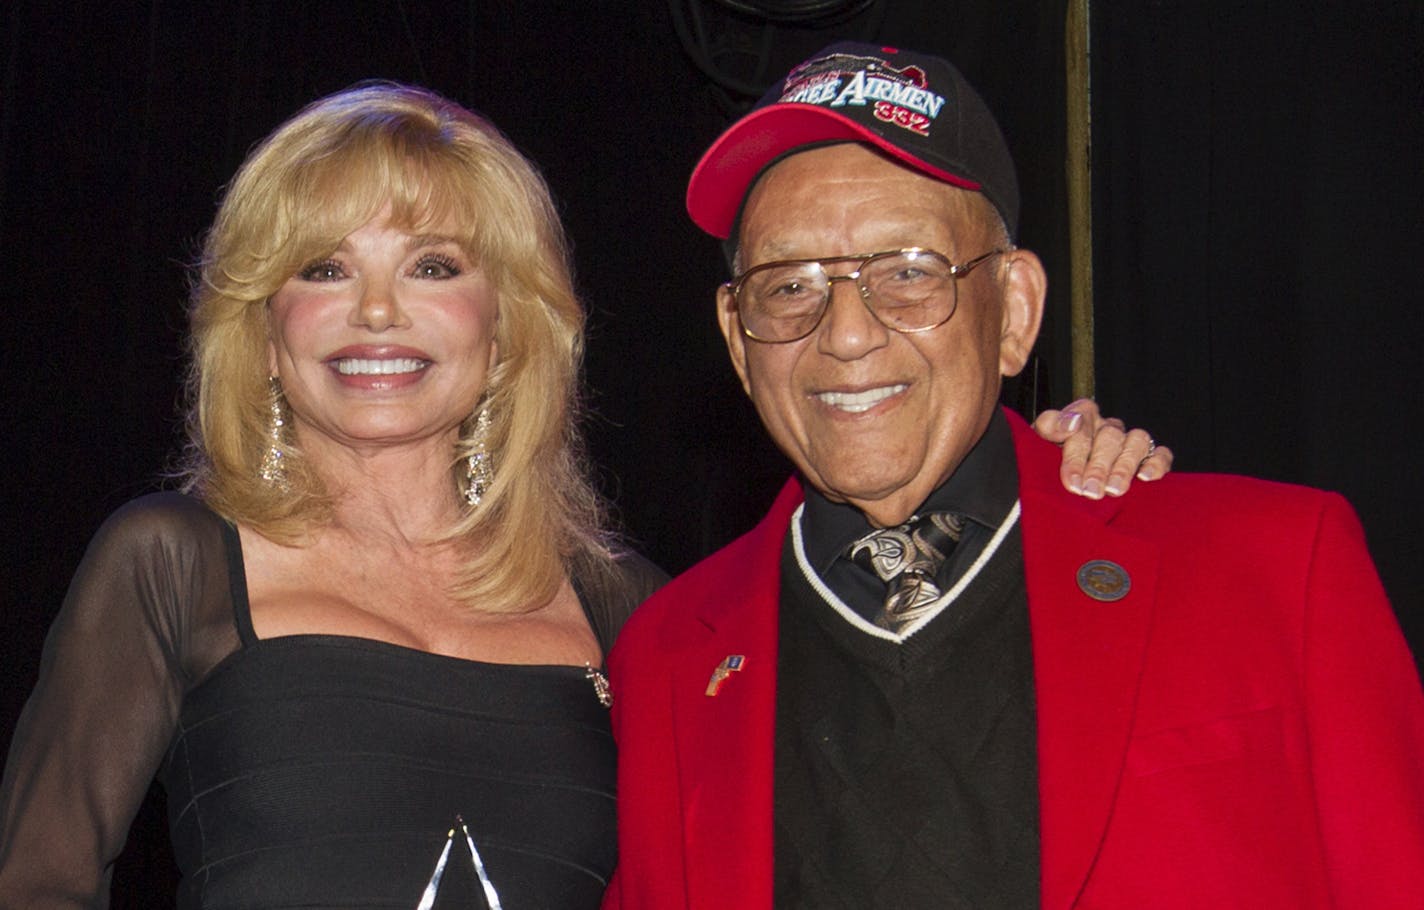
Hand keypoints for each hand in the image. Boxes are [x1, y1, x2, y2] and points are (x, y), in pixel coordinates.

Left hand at [1033, 398, 1173, 499]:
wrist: (1053, 484)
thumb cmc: (1046, 461)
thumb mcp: (1037, 443)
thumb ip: (1050, 427)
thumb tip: (1071, 424)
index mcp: (1080, 417)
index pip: (1082, 420)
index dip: (1076, 453)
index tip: (1071, 481)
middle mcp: (1106, 426)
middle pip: (1109, 436)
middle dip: (1099, 467)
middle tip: (1090, 491)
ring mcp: (1127, 441)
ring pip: (1136, 440)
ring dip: (1125, 467)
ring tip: (1114, 490)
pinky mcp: (1147, 457)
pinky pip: (1160, 453)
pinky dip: (1156, 463)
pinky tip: (1145, 478)